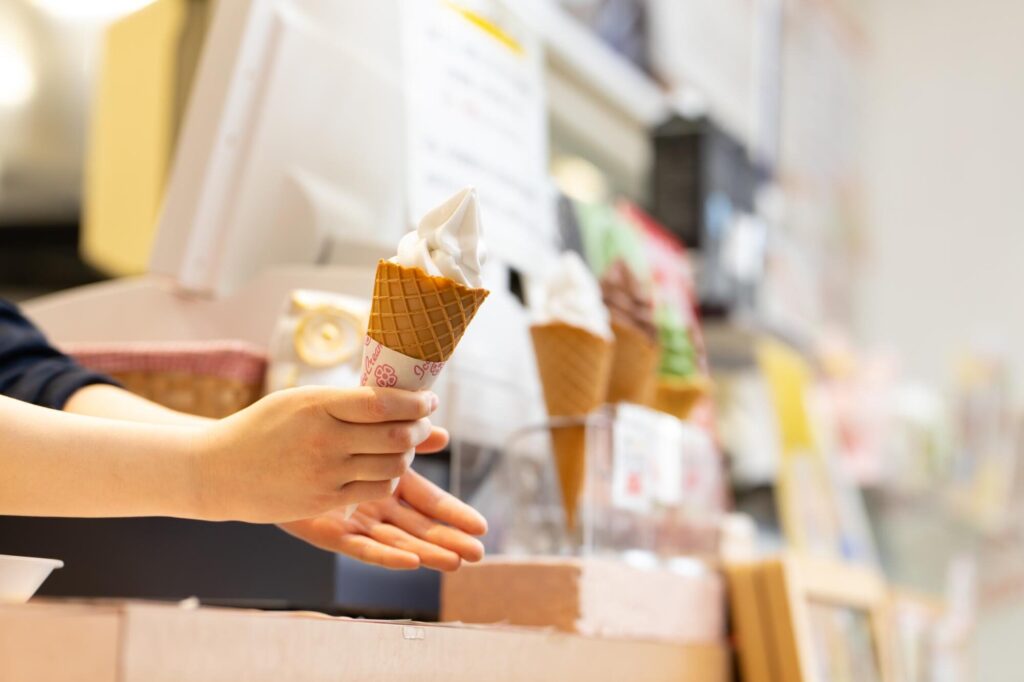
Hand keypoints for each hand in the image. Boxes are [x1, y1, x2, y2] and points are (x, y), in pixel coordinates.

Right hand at [194, 386, 437, 522]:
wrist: (218, 470)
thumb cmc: (266, 427)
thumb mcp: (303, 402)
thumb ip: (355, 402)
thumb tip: (410, 404)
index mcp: (318, 405)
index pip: (383, 401)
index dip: (416, 402)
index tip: (428, 400)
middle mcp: (324, 439)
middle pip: (396, 435)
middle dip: (420, 429)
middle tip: (422, 424)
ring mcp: (324, 472)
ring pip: (393, 466)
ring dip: (408, 456)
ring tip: (402, 447)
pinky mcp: (323, 500)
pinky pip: (376, 489)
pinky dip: (388, 479)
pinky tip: (382, 468)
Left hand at [279, 428, 487, 570]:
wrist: (255, 451)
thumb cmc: (310, 433)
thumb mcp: (361, 426)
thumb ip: (398, 430)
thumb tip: (443, 434)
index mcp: (386, 478)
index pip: (428, 499)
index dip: (454, 513)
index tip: (483, 526)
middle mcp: (373, 503)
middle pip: (419, 526)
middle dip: (449, 539)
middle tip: (479, 553)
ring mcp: (353, 520)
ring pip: (396, 541)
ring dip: (426, 552)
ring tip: (455, 563)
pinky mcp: (329, 532)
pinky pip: (361, 548)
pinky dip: (386, 556)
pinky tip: (410, 563)